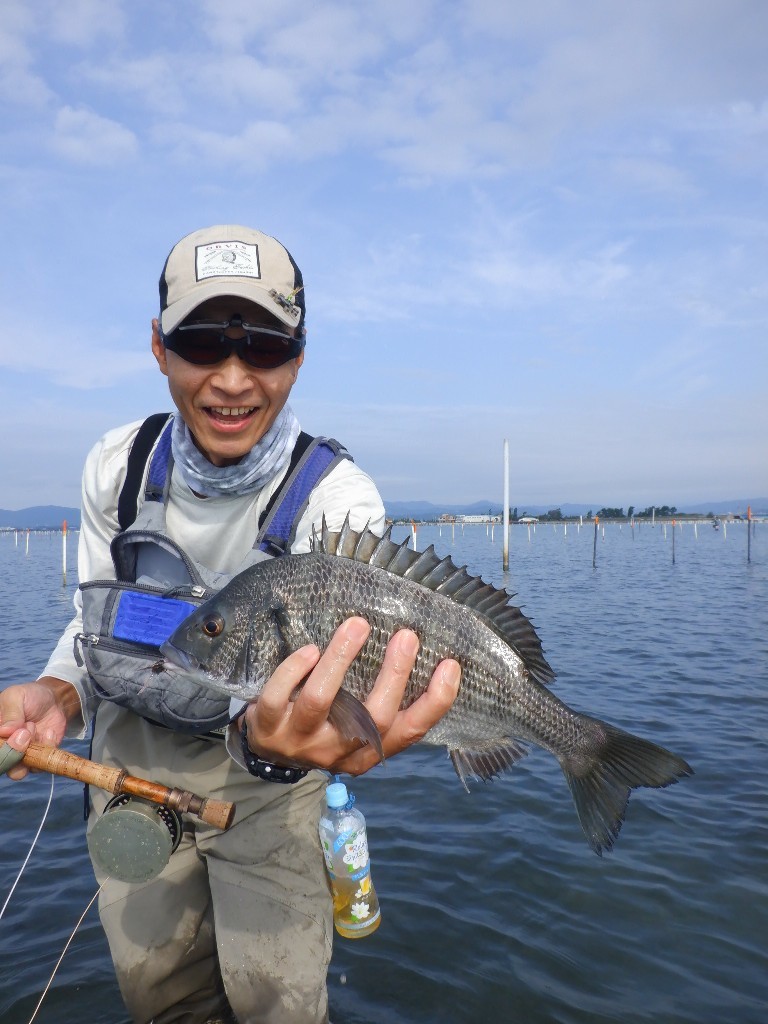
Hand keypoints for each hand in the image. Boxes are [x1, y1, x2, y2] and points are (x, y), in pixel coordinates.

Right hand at [0, 678, 75, 779]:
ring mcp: (20, 756)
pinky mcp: (37, 759)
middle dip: (14, 751)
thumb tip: (3, 731)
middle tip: (26, 731)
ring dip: (29, 753)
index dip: (2, 747)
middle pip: (2, 764)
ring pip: (18, 772)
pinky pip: (40, 765)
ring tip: (35, 729)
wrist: (54, 700)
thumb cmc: (30, 696)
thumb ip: (10, 713)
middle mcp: (3, 748)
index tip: (10, 732)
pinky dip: (46, 748)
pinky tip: (49, 732)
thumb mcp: (17, 696)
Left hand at [242, 617, 459, 775]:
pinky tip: (310, 649)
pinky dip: (294, 670)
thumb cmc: (323, 722)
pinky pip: (278, 697)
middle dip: (394, 674)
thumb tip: (415, 648)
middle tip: (407, 636)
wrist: (266, 748)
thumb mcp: (355, 721)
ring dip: (341, 659)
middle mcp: (338, 752)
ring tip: (357, 625)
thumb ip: (378, 698)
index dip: (435, 702)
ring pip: (322, 702)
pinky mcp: (267, 728)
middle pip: (374, 717)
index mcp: (369, 751)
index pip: (410, 731)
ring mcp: (301, 742)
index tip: (451, 665)